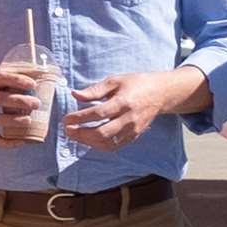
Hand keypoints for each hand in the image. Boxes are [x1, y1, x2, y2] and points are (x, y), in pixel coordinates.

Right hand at [0, 67, 53, 146]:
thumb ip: (5, 80)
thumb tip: (34, 81)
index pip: (2, 78)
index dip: (18, 81)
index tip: (32, 84)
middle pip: (3, 100)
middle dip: (22, 102)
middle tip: (36, 104)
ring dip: (16, 121)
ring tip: (29, 121)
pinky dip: (8, 143)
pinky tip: (21, 142)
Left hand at [64, 68, 197, 150]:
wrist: (160, 93)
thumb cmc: (136, 84)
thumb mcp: (115, 81)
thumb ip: (94, 90)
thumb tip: (75, 95)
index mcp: (123, 101)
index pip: (98, 113)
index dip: (80, 118)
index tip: (66, 118)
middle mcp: (129, 118)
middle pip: (102, 133)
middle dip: (81, 134)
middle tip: (67, 130)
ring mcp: (132, 130)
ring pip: (108, 143)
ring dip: (88, 142)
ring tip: (75, 136)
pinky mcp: (134, 136)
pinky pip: (115, 146)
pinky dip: (99, 146)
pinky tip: (89, 140)